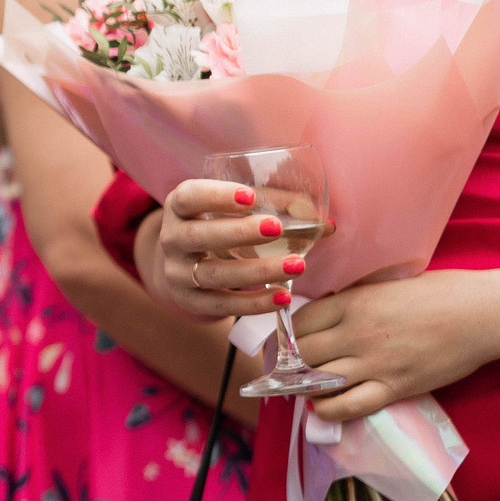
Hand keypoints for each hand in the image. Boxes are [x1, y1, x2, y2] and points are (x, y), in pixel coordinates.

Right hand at [145, 177, 301, 318]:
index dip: (216, 195)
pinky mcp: (189, 301)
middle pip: (198, 236)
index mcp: (180, 208)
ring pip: (214, 273)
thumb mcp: (234, 214)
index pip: (189, 197)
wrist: (184, 269)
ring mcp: (177, 272)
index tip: (250, 196)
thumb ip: (274, 210)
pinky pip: (222, 304)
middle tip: (277, 228)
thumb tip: (328, 224)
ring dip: (257, 270)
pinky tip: (282, 295)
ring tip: (297, 265)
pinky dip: (253, 303)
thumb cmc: (219, 231)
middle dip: (238, 232)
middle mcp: (171, 239)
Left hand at [294, 271, 499, 420]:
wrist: (481, 314)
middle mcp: (356, 333)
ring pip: (318, 382)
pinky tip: (321, 407)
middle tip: (285, 370)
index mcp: (352, 303)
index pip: (299, 323)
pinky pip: (350, 405)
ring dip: (303, 388)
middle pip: (302, 355)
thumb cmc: (438, 293)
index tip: (284, 342)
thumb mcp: (383, 285)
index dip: (286, 336)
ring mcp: (375, 362)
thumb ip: (352, 300)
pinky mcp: (396, 387)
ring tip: (300, 388)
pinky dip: (329, 410)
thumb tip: (324, 313)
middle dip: (288, 364)